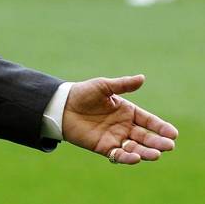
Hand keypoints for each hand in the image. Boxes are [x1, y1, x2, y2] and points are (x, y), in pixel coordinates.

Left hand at [62, 75, 177, 164]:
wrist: (61, 106)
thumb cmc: (83, 93)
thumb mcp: (103, 86)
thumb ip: (122, 85)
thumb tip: (142, 78)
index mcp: (128, 111)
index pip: (149, 121)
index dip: (161, 127)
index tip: (172, 133)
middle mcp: (124, 126)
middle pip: (146, 136)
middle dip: (158, 142)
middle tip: (168, 146)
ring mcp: (115, 138)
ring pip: (135, 147)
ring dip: (146, 152)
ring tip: (156, 154)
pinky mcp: (103, 147)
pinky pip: (118, 155)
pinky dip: (127, 157)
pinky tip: (135, 157)